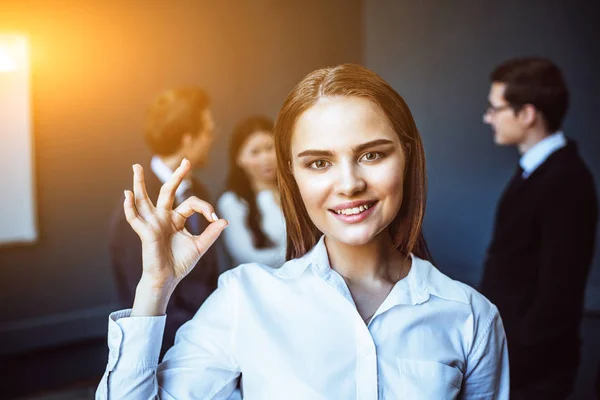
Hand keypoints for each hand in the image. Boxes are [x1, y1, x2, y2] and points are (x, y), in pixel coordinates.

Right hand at [124, 159, 227, 293]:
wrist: (168, 280)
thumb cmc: (181, 263)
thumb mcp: (200, 246)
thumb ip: (211, 233)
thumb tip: (225, 220)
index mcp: (176, 219)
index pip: (191, 203)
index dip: (205, 207)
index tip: (215, 218)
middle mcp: (163, 217)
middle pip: (168, 191)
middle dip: (177, 176)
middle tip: (186, 161)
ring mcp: (153, 223)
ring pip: (144, 199)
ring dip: (139, 183)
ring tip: (135, 167)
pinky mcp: (145, 232)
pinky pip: (134, 218)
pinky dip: (129, 207)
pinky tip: (127, 195)